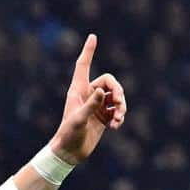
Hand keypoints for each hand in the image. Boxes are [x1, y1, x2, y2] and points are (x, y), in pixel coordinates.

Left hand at [49, 34, 126, 163]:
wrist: (69, 153)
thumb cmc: (68, 134)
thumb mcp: (79, 119)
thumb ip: (91, 105)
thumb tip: (102, 91)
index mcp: (78, 90)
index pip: (83, 66)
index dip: (89, 51)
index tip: (93, 36)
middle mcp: (88, 95)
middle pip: (110, 82)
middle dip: (118, 92)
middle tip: (119, 104)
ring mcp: (97, 106)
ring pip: (116, 97)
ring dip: (121, 106)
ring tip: (119, 119)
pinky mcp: (103, 118)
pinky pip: (117, 111)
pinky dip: (120, 117)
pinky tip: (116, 126)